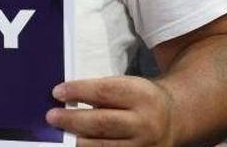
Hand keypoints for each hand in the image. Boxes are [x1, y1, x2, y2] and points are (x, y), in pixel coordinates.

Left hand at [46, 76, 173, 146]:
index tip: (57, 92)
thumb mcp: (128, 86)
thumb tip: (66, 99)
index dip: (79, 91)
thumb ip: (102, 92)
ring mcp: (145, 146)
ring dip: (79, 141)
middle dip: (73, 120)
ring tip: (62, 135)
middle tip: (52, 117)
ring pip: (105, 146)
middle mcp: (145, 122)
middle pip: (102, 123)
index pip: (105, 92)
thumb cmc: (141, 99)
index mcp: (141, 95)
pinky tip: (78, 146)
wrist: (174, 118)